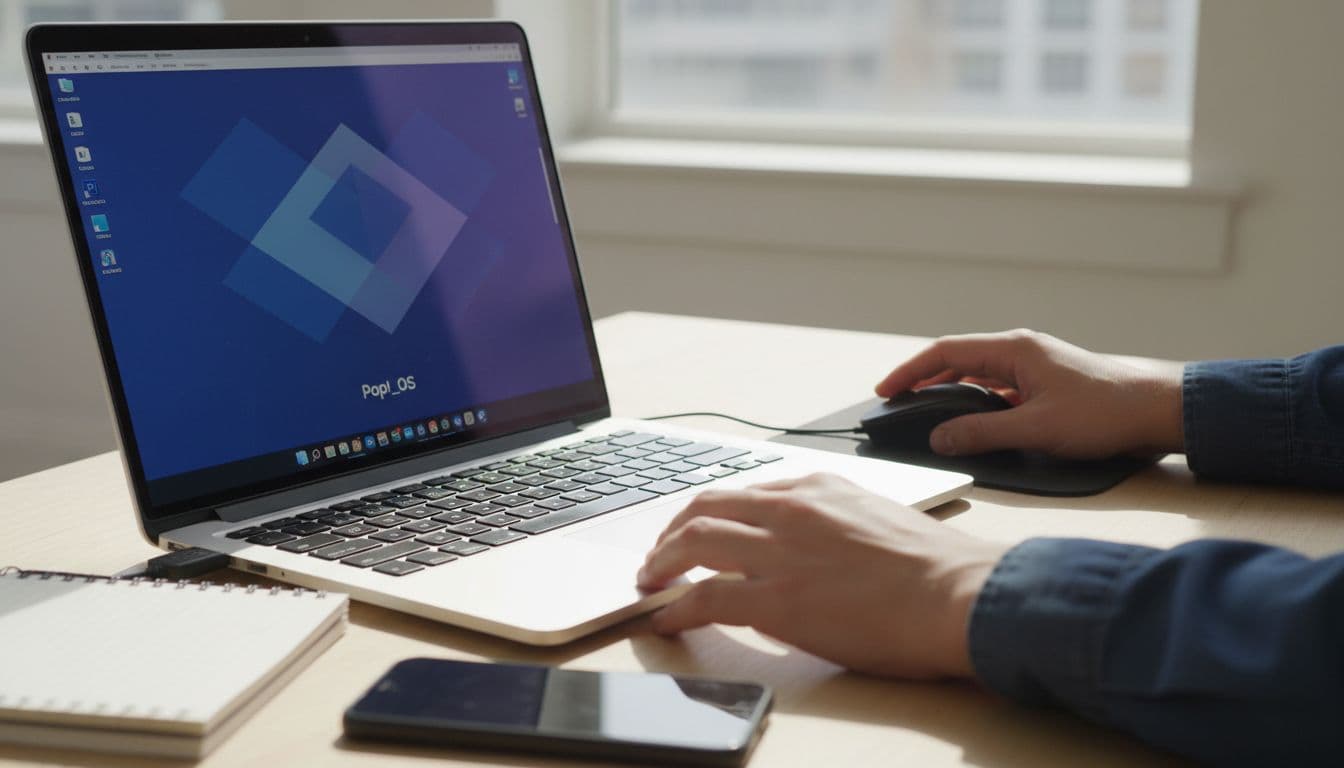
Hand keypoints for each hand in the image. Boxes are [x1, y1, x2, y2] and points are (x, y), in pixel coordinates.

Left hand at [637, 473, 1007, 679]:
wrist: (959, 594)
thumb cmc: (936, 567)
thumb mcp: (877, 517)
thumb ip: (834, 523)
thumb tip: (810, 549)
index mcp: (817, 488)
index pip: (744, 493)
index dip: (711, 515)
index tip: (698, 530)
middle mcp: (790, 510)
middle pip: (705, 507)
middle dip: (672, 531)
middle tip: (660, 554)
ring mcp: (780, 552)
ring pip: (693, 542)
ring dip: (661, 562)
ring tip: (649, 582)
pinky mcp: (776, 599)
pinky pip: (704, 598)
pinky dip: (675, 608)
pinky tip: (665, 619)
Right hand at [874, 329, 1183, 457]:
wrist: (1159, 412)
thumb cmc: (1105, 412)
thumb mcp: (1036, 428)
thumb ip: (983, 433)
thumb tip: (940, 438)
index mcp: (1014, 349)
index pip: (946, 352)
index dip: (910, 371)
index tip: (886, 391)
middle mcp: (1021, 351)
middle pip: (958, 360)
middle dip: (924, 381)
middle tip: (898, 404)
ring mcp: (1034, 367)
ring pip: (977, 376)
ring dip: (950, 392)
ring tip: (925, 414)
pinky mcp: (1045, 384)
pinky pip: (997, 388)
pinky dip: (975, 402)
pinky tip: (970, 422)